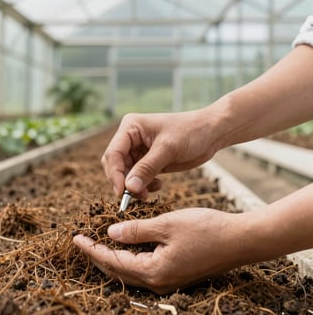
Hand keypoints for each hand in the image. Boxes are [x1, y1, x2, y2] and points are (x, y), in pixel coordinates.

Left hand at [73, 208, 252, 293]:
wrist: (240, 240)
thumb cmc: (206, 229)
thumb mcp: (166, 224)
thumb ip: (136, 230)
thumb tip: (111, 233)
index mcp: (153, 271)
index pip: (112, 261)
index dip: (92, 249)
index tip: (76, 238)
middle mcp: (158, 282)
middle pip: (118, 271)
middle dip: (98, 256)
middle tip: (83, 242)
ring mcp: (167, 281)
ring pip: (130, 271)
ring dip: (113, 258)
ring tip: (99, 243)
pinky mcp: (175, 274)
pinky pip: (143, 268)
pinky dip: (129, 257)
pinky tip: (127, 246)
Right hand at [101, 110, 223, 197]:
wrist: (211, 133)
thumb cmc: (191, 132)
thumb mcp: (168, 149)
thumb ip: (147, 168)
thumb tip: (128, 188)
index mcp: (131, 127)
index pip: (113, 153)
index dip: (115, 174)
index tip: (121, 193)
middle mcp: (130, 138)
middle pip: (115, 165)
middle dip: (124, 182)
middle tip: (138, 196)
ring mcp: (139, 150)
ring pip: (126, 174)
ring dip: (135, 186)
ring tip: (149, 192)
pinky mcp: (148, 161)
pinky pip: (137, 177)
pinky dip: (143, 185)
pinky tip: (158, 185)